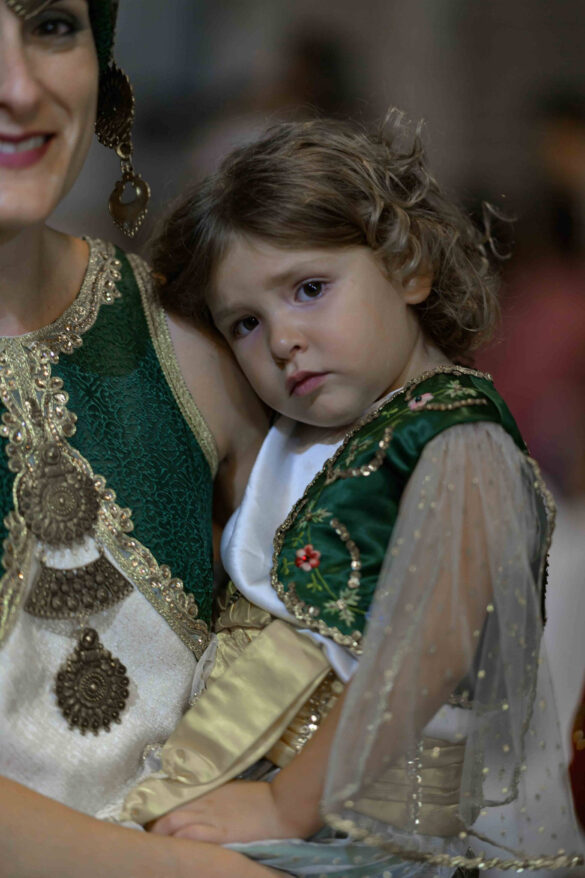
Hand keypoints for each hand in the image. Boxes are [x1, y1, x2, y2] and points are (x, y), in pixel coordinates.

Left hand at [149, 780, 301, 843]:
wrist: (280, 807)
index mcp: (206, 793)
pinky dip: (180, 843)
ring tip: (160, 851)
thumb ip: (210, 797)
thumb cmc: (259, 799)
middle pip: (167, 816)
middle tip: (152, 843)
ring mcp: (209, 819)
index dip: (158, 816)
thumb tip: (194, 805)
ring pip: (174, 826)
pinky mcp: (218, 835)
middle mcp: (203, 804)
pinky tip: (176, 853)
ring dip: (163, 838)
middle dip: (154, 830)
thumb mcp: (229, 791)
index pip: (172, 802)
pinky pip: (191, 838)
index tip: (153, 826)